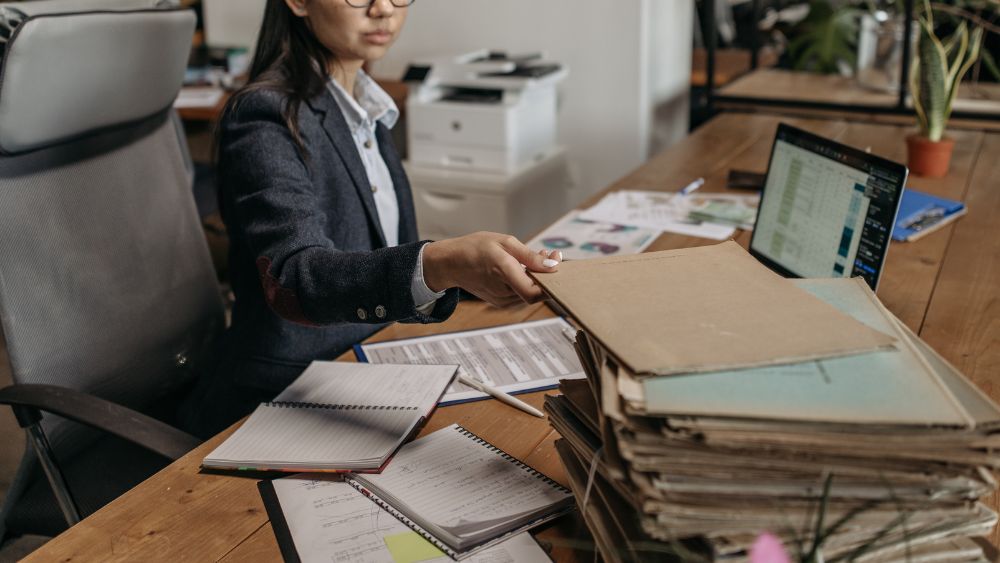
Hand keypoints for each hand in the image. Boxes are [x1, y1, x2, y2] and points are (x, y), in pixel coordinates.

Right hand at [422, 232, 559, 306]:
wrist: (451, 263)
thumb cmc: (475, 248)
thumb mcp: (504, 243)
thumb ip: (530, 256)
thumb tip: (553, 265)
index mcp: (503, 272)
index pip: (534, 292)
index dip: (550, 282)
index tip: (555, 262)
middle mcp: (503, 291)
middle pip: (536, 291)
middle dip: (546, 274)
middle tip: (548, 253)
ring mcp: (501, 300)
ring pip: (529, 293)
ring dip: (536, 277)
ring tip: (533, 257)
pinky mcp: (501, 302)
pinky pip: (521, 294)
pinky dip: (526, 282)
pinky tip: (522, 267)